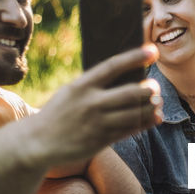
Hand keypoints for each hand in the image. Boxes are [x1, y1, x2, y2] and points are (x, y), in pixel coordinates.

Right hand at [35, 45, 161, 165]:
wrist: (38, 143)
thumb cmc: (58, 113)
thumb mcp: (70, 92)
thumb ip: (94, 85)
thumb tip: (127, 77)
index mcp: (81, 86)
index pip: (113, 66)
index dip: (135, 58)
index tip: (153, 50)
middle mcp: (91, 103)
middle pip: (130, 93)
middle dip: (148, 89)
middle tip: (155, 86)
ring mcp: (97, 123)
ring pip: (135, 113)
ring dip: (151, 107)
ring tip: (157, 103)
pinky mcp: (102, 140)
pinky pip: (130, 130)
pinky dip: (146, 123)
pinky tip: (154, 118)